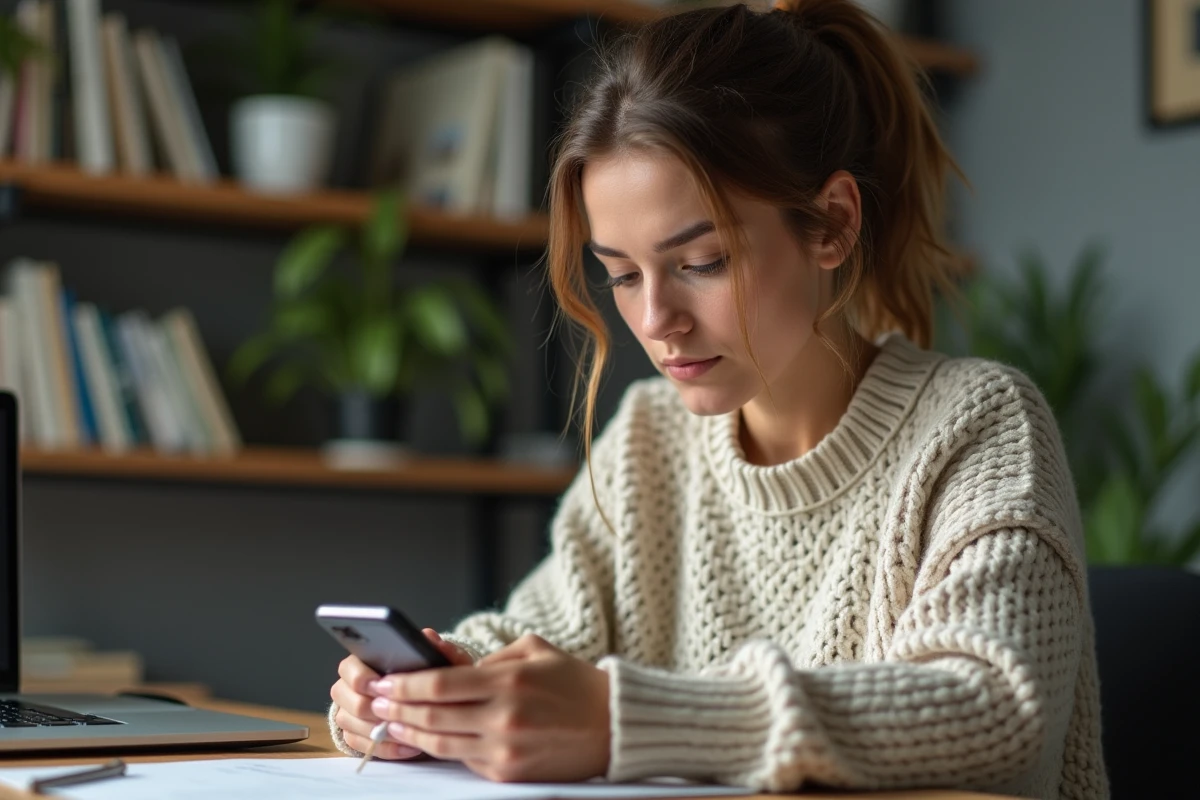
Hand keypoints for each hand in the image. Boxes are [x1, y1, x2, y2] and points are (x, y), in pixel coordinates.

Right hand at [330, 628, 471, 759]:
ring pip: (350, 722)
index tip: (380, 684)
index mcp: (362, 662)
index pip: (348, 667)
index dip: (361, 677)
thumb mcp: (439, 661)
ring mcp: (348, 712)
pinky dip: (386, 748)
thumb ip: (436, 648)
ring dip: (380, 729)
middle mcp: (349, 686)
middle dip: (372, 706)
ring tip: (407, 731)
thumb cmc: (428, 677)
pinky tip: (409, 746)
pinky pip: (361, 745)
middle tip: (397, 711)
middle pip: (346, 698)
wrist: (429, 701)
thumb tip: (428, 636)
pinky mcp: (355, 735)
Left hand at [367, 633, 610, 782]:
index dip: (404, 684)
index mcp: (507, 682)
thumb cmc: (574, 682)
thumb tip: (449, 667)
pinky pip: (464, 760)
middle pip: (431, 716)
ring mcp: (505, 750)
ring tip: (392, 721)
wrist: (613, 725)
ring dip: (410, 732)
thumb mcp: (534, 651)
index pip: (438, 685)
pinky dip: (443, 747)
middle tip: (376, 700)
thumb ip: (490, 658)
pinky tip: (429, 736)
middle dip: (396, 708)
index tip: (383, 681)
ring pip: (441, 744)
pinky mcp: (509, 773)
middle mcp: (503, 719)